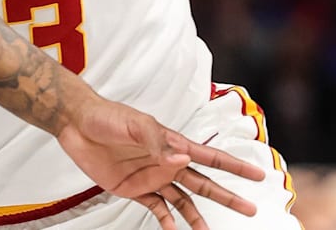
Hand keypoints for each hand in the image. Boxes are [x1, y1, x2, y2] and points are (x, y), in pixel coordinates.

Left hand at [57, 95, 263, 229]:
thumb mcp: (134, 124)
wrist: (76, 124)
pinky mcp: (133, 189)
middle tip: (249, 209)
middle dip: (227, 196)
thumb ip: (158, 142)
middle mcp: (167, 162)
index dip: (234, 166)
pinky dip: (167, 222)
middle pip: (203, 183)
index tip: (258, 175)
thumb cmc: (107, 117)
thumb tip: (182, 159)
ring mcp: (152, 177)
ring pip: (183, 201)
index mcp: (172, 143)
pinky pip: (156, 208)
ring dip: (196, 217)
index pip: (210, 156)